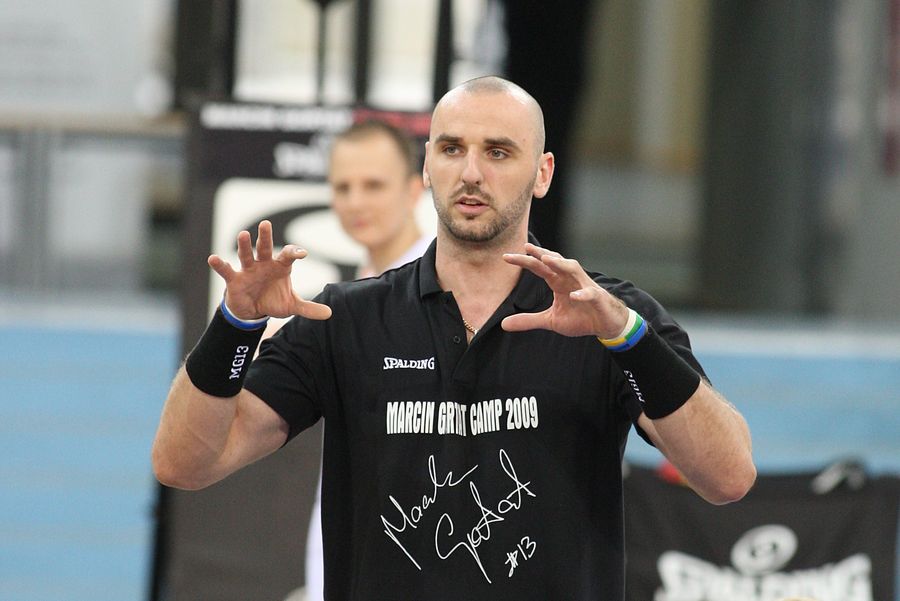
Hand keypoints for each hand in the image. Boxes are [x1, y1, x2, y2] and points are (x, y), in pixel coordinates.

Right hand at [207, 220, 331, 320]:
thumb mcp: (291, 305)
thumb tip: (329, 313)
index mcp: (280, 266)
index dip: (294, 252)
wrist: (253, 311)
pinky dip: (220, 264)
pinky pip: (226, 270)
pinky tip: (213, 259)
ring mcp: (248, 270)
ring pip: (246, 255)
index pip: (288, 255)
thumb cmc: (273, 301)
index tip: (303, 254)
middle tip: (266, 224)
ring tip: (242, 234)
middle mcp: (264, 264)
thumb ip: (309, 308)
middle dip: (265, 236)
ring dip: (244, 245)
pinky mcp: (235, 279)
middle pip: (265, 247)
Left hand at [501, 243, 626, 337]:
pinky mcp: (597, 298)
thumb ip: (528, 320)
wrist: (606, 323)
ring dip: (560, 263)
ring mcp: (584, 286)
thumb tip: (503, 324)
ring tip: (546, 260)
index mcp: (558, 282)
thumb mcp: (550, 320)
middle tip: (524, 248)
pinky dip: (582, 293)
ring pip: (573, 269)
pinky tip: (574, 296)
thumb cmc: (580, 318)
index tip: (506, 257)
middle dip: (539, 255)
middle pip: (554, 262)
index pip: (539, 268)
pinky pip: (589, 293)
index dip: (524, 261)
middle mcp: (570, 279)